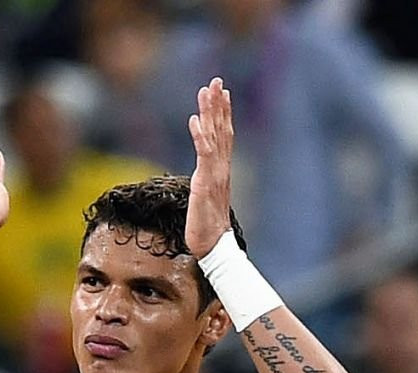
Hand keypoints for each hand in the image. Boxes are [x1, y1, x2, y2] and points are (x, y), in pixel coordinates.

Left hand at [185, 77, 233, 259]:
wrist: (214, 247)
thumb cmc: (208, 229)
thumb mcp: (204, 201)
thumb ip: (205, 187)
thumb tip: (201, 182)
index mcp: (220, 172)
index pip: (224, 137)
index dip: (223, 114)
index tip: (222, 93)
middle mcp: (220, 169)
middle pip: (222, 130)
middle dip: (218, 105)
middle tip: (216, 81)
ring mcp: (214, 175)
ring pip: (214, 137)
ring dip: (210, 113)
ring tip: (207, 91)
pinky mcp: (205, 183)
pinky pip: (203, 154)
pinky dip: (200, 136)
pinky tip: (194, 119)